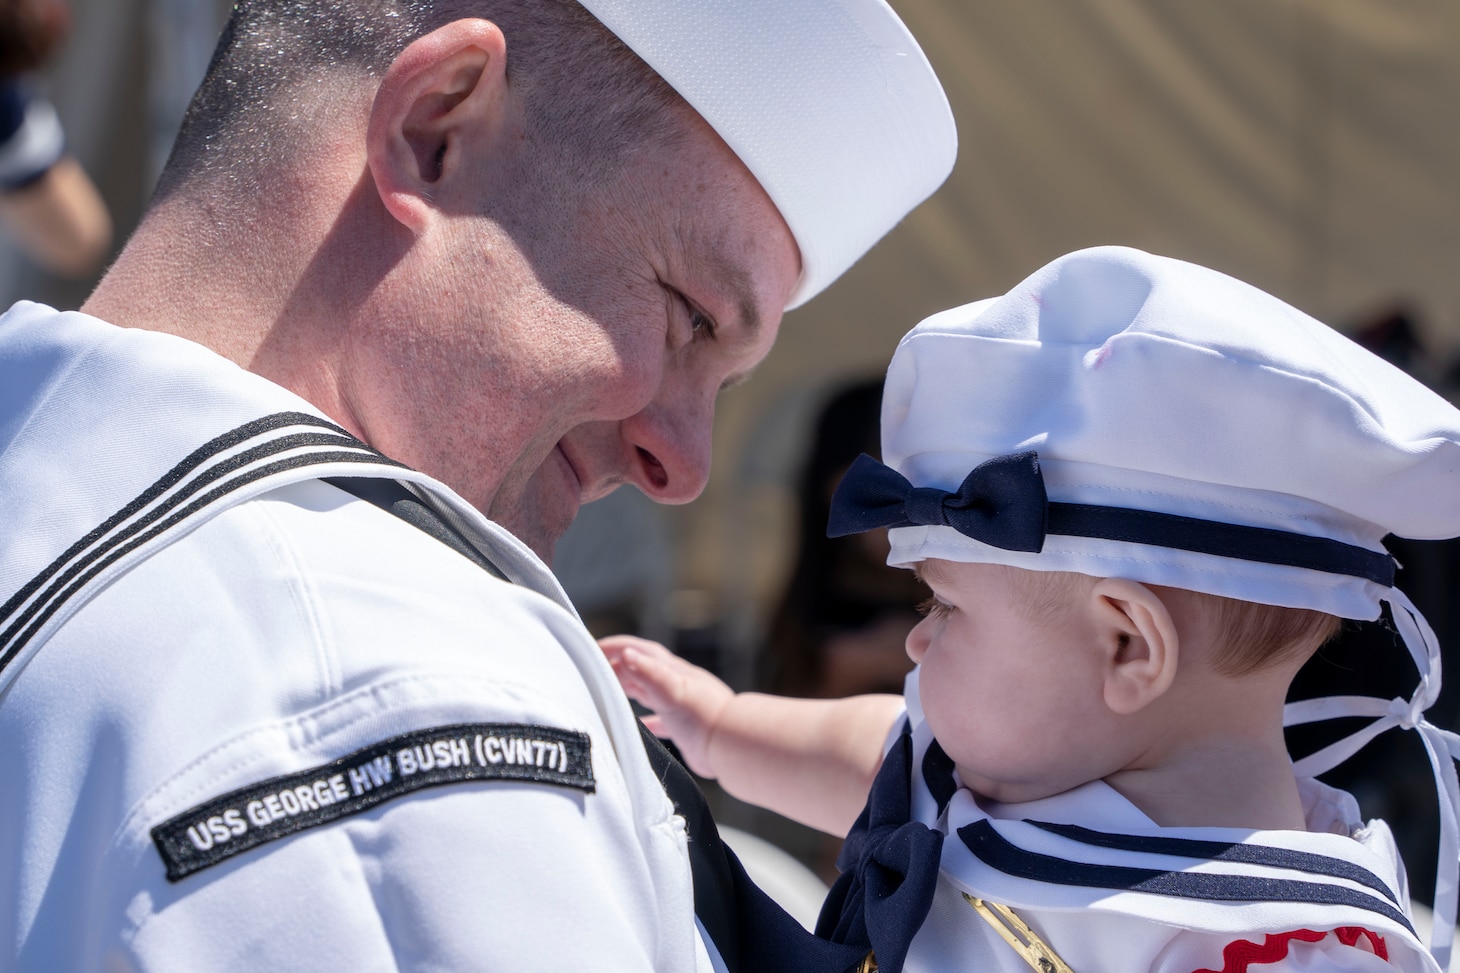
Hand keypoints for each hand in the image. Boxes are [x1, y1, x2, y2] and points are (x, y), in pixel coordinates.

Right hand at [599, 635, 733, 777]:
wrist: (733, 745)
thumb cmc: (706, 716)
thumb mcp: (673, 690)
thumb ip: (648, 673)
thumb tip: (626, 654)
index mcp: (672, 671)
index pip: (639, 651)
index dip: (616, 646)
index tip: (593, 648)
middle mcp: (675, 684)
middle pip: (641, 670)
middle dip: (617, 667)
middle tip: (594, 671)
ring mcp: (679, 705)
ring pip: (648, 692)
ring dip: (628, 690)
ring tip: (608, 693)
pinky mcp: (682, 727)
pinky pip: (658, 721)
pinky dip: (644, 721)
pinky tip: (637, 727)